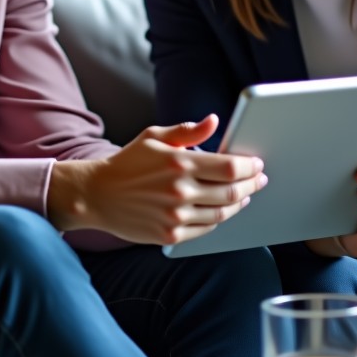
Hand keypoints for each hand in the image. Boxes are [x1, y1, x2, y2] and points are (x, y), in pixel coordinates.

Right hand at [48, 114, 267, 244]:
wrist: (97, 195)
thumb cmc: (127, 162)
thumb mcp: (154, 136)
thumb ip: (187, 130)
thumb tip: (214, 121)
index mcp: (179, 163)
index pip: (230, 167)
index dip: (249, 166)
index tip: (257, 163)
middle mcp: (180, 192)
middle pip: (232, 192)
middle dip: (252, 185)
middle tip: (260, 179)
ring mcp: (175, 217)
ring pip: (222, 213)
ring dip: (239, 203)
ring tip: (245, 194)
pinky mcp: (170, 235)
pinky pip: (206, 229)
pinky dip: (219, 219)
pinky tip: (223, 210)